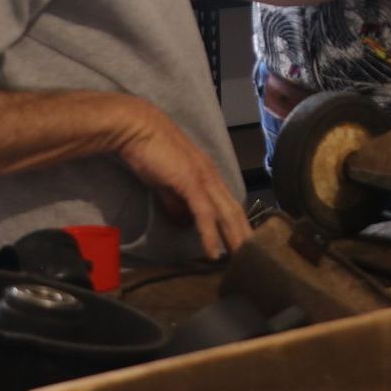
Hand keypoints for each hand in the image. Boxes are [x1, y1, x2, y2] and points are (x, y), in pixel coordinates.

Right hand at [117, 102, 250, 259]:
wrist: (138, 128)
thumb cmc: (150, 152)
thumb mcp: (166, 183)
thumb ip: (176, 202)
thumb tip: (184, 223)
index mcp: (208, 176)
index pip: (229, 205)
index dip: (238, 226)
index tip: (242, 248)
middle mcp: (212, 177)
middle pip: (235, 211)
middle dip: (244, 237)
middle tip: (251, 262)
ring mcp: (203, 178)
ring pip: (226, 213)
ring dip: (234, 239)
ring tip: (241, 262)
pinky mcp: (190, 181)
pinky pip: (204, 212)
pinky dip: (210, 234)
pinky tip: (214, 252)